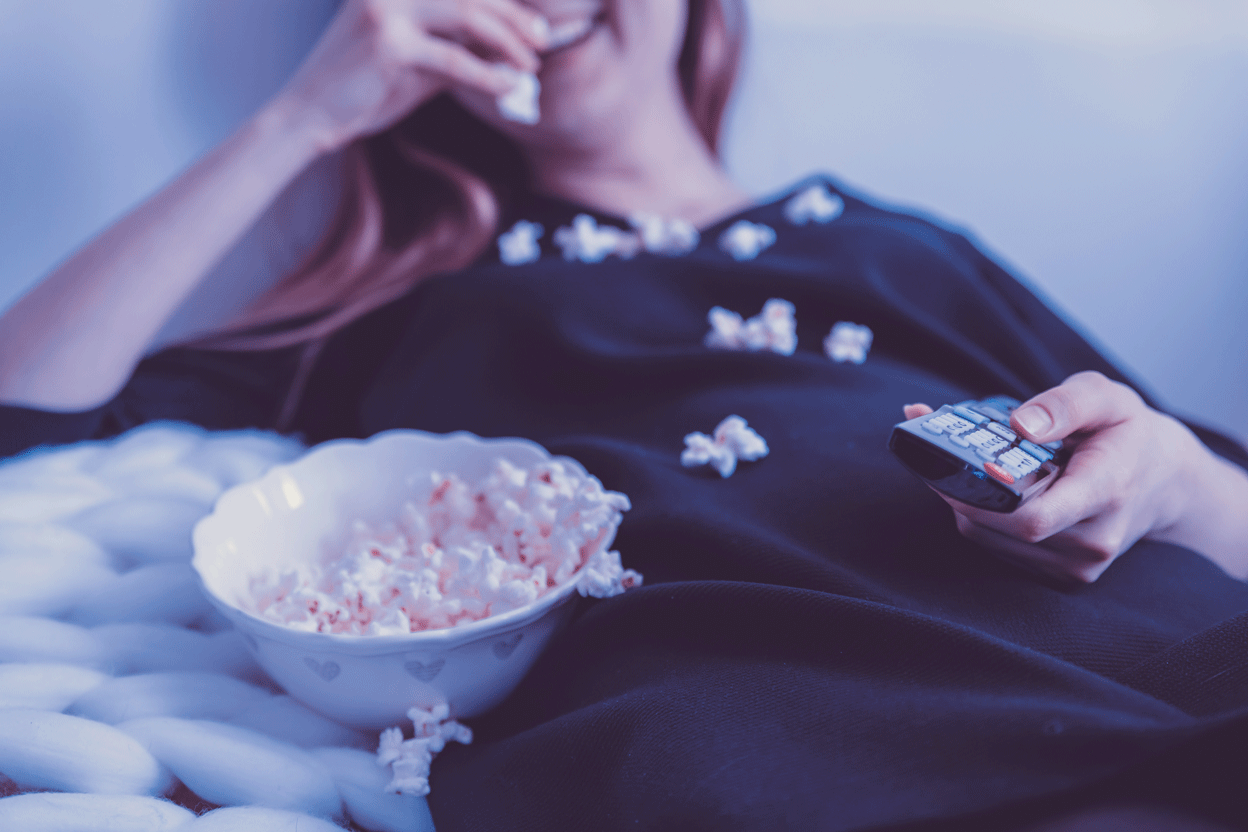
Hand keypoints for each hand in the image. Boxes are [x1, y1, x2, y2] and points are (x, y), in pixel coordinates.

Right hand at [270, 0, 549, 152]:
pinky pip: (453, 58)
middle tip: (543, 40)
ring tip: (531, 63)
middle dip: (514, 16)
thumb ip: (456, 48)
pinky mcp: (387, 43)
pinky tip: (508, 86)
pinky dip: (487, 74)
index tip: (535, 24)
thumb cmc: (365, 89)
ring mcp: (387, 10)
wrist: (311, 116)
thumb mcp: (418, 63)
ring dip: (507, 40)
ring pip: (466, 15)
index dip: (503, 2)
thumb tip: (507, 50)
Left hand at [906, 371, 1247, 582]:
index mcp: (1106, 492)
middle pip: (1000, 528)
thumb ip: (1064, 404)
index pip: (1035, 518)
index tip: (959, 468)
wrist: (1165, 481)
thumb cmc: (1127, 433)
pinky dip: (980, 518)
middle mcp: (1093, 540)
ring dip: (964, 503)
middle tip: (937, 451)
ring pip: (989, 539)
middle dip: (959, 490)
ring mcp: (1077, 566)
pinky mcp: (1062, 576)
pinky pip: (998, 548)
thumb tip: (1019, 424)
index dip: (986, 500)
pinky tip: (987, 490)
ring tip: (963, 466)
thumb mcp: (1107, 398)